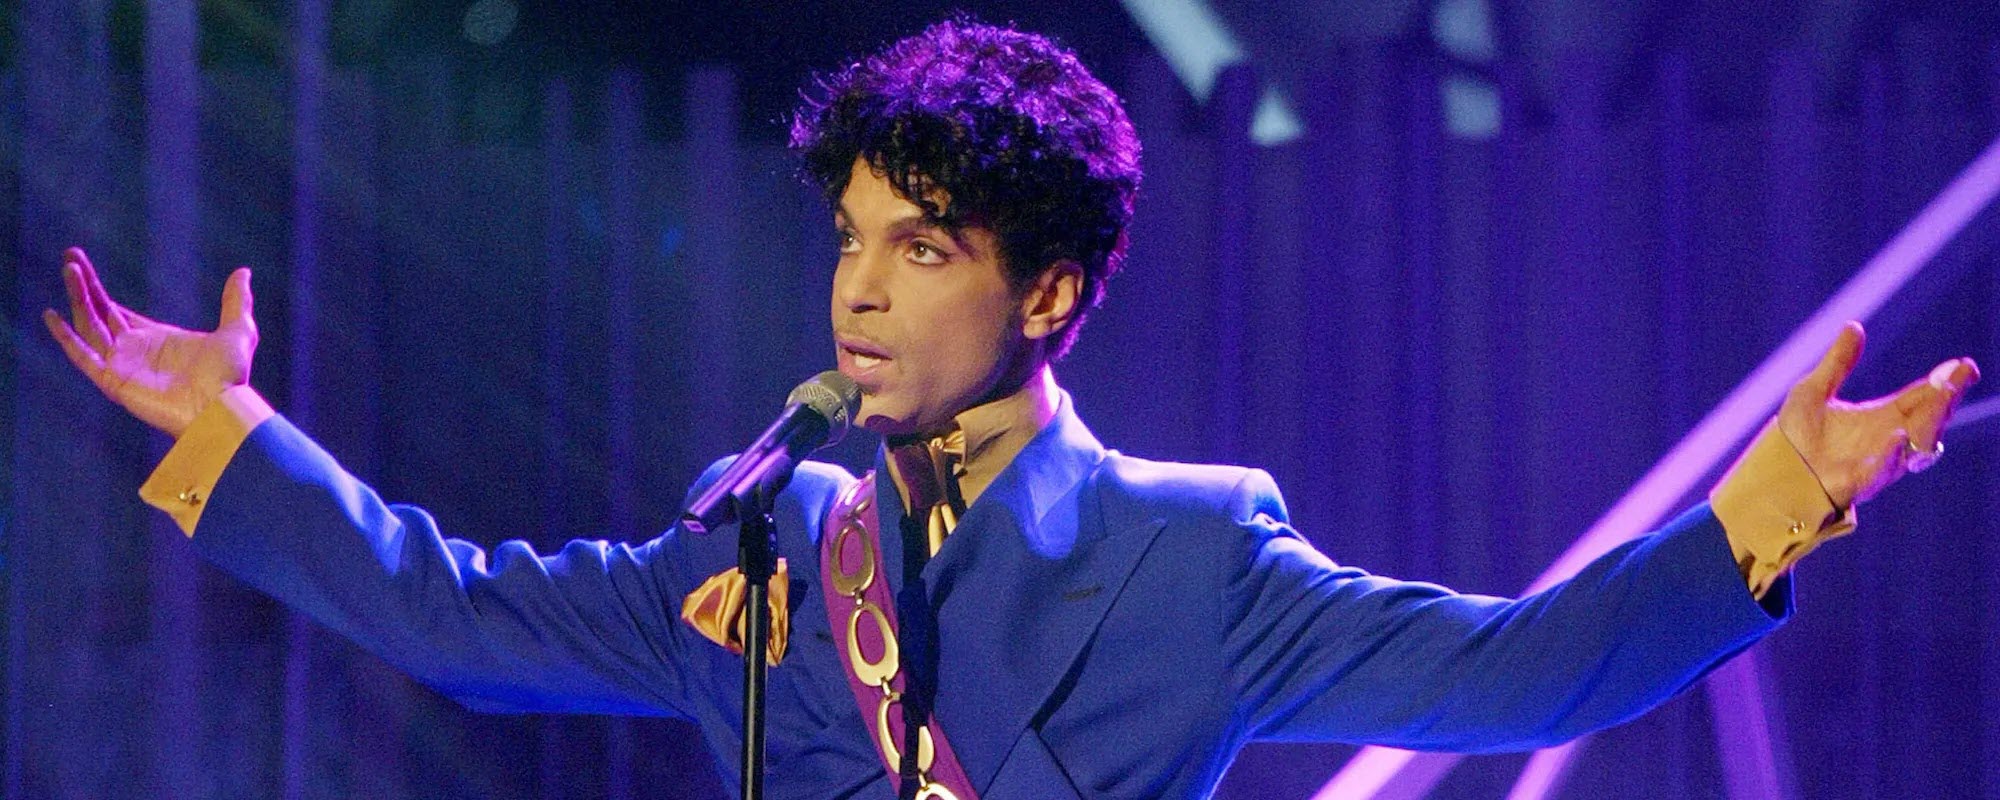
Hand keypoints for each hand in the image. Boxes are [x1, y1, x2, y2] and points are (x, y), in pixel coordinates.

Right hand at [42, 247, 258, 436]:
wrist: (221, 408)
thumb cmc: (231, 377)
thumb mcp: (238, 330)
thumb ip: (235, 301)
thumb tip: (243, 271)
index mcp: (157, 339)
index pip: (118, 312)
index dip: (100, 291)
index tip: (82, 267)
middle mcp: (135, 350)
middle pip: (99, 311)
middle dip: (85, 284)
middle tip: (70, 254)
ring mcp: (121, 365)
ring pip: (90, 324)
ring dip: (79, 296)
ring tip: (68, 267)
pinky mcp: (113, 380)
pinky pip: (82, 356)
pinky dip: (65, 337)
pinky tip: (51, 315)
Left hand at [1778, 321, 1979, 506]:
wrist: (1774, 471)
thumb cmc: (1796, 435)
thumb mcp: (1813, 390)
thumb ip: (1837, 362)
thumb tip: (1854, 326)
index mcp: (1882, 417)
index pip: (1922, 397)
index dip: (1944, 382)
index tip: (1963, 365)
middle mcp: (1889, 439)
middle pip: (1930, 417)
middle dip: (1947, 397)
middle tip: (1959, 375)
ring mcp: (1879, 462)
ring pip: (1918, 443)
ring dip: (1931, 419)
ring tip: (1943, 395)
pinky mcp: (1860, 481)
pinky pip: (1882, 469)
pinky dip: (1891, 452)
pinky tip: (1897, 434)